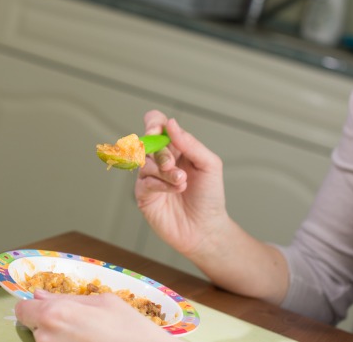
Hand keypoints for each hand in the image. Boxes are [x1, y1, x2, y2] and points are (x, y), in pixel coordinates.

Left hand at [14, 290, 165, 341]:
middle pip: (34, 328)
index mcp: (55, 313)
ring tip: (87, 338)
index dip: (33, 308)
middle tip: (78, 327)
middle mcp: (47, 337)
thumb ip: (67, 298)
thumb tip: (40, 295)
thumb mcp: (103, 302)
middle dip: (49, 325)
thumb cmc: (131, 330)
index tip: (46, 310)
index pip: (22, 310)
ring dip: (59, 339)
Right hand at [135, 110, 227, 256]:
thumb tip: (171, 123)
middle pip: (147, 142)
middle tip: (173, 166)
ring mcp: (150, 176)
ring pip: (145, 162)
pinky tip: (174, 190)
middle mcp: (159, 159)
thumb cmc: (209, 196)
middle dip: (161, 153)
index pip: (156, 124)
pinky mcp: (143, 194)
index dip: (153, 123)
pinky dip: (160, 184)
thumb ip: (190, 143)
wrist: (206, 228)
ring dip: (165, 171)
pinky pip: (144, 181)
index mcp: (175, 147)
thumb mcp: (209, 164)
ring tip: (182, 182)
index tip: (156, 131)